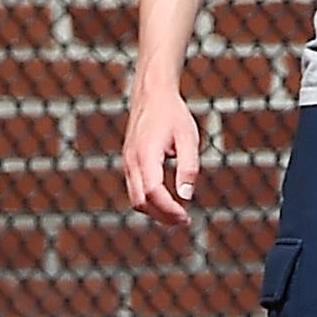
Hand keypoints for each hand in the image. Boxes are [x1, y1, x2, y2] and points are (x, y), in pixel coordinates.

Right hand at [123, 80, 200, 227]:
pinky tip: (168, 202)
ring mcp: (127, 163)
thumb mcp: (189, 138)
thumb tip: (186, 196)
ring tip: (179, 215)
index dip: (169, 209)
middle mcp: (132, 161)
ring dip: (155, 212)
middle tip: (185, 221)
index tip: (186, 218)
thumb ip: (189, 167)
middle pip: (141, 202)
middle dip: (162, 216)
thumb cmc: (172, 114)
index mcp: (146, 154)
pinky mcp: (129, 163)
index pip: (154, 192)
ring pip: (136, 199)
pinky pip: (135, 190)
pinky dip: (150, 202)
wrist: (151, 95)